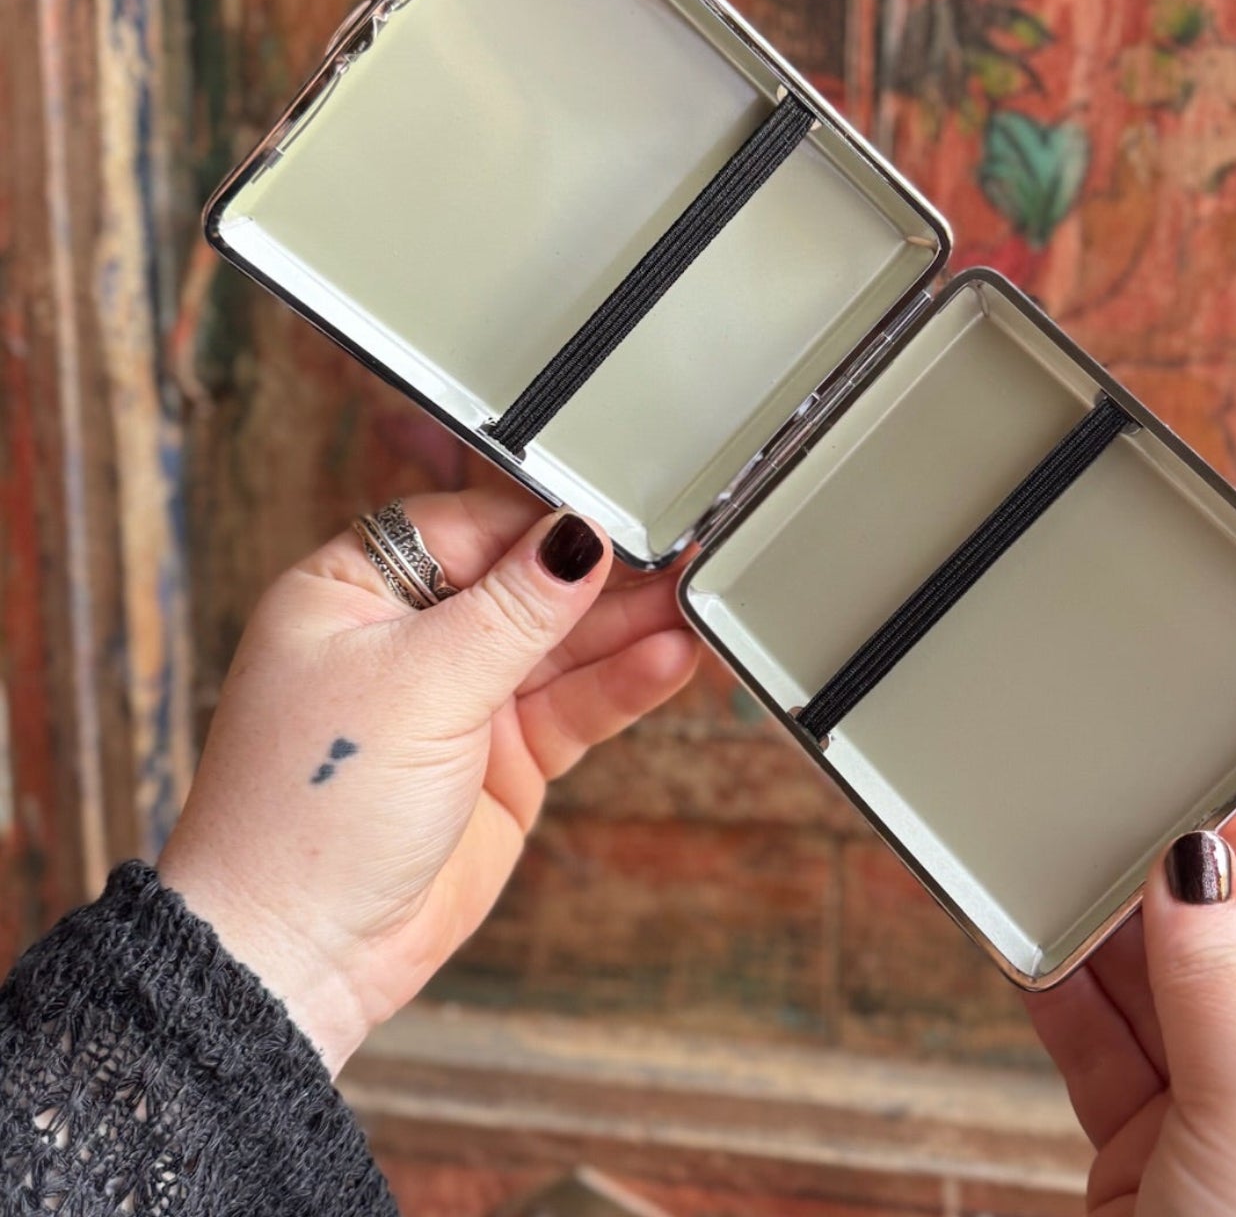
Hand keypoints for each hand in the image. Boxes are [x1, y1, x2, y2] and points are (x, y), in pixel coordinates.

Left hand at [158, 486, 698, 1074]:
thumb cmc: (310, 811)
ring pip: (560, 646)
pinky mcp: (503, 758)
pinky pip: (574, 707)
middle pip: (524, 584)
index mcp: (354, 592)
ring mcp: (460, 700)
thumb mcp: (417, 686)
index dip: (541, 523)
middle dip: (600, 577)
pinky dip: (622, 684)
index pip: (468, 527)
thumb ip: (510, 611)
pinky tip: (669, 659)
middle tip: (681, 557)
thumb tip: (575, 538)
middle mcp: (409, 637)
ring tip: (695, 606)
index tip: (617, 517)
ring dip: (627, 629)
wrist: (301, 957)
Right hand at [1027, 787, 1235, 1215]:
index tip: (1192, 753)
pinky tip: (1026, 939)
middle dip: (1156, 876)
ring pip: (1151, 984)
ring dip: (1096, 928)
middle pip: (1222, 936)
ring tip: (1046, 856)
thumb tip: (1191, 855)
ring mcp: (1226, 1108)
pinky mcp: (1153, 1144)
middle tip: (1096, 799)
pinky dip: (1059, 993)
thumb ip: (1216, 971)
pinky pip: (1101, 1042)